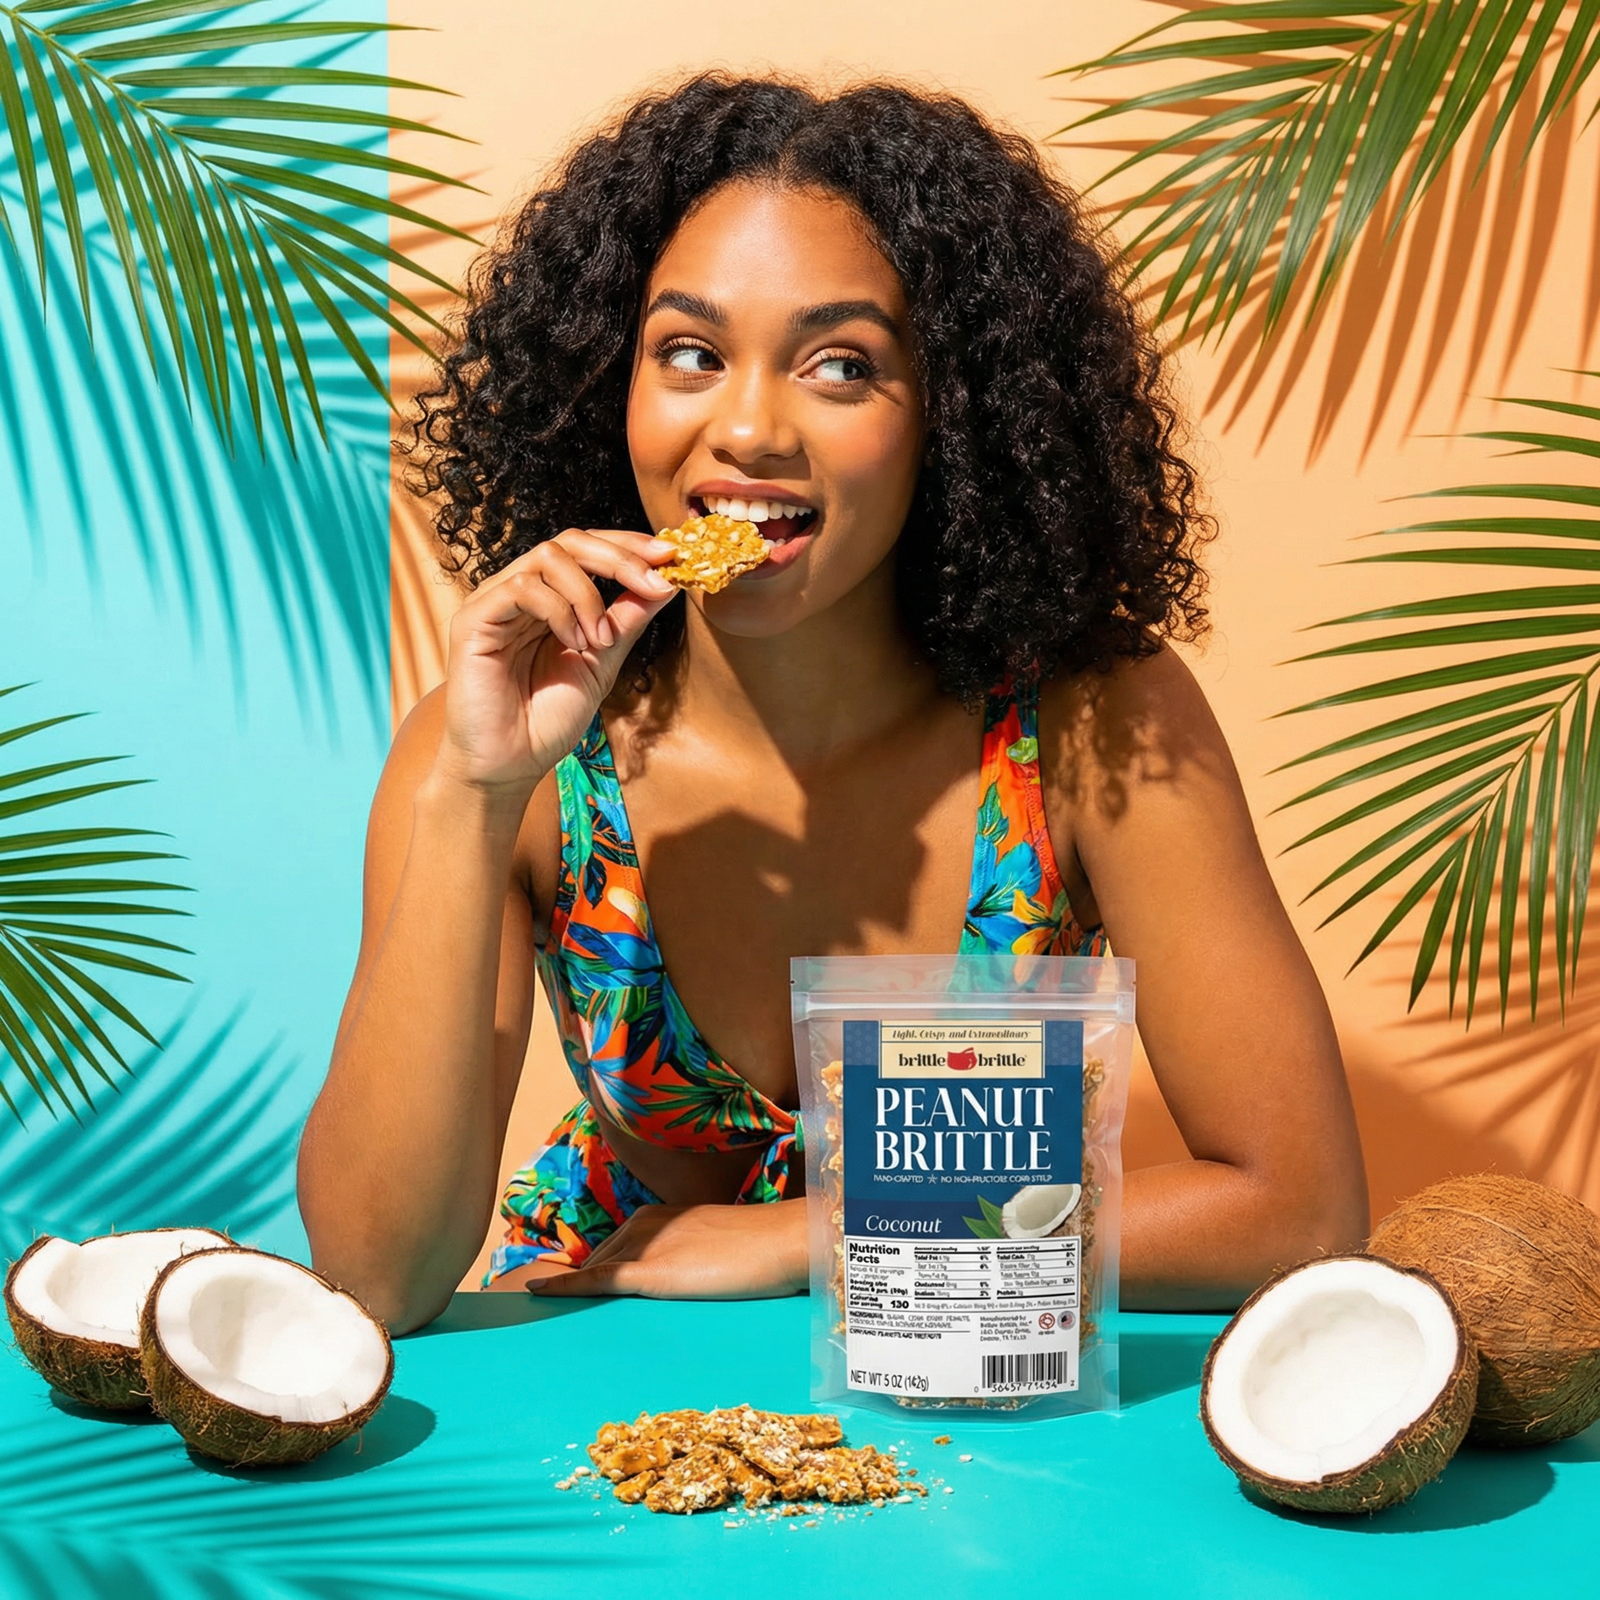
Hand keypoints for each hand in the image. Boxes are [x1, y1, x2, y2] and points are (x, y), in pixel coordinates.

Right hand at [432, 529, 678, 796]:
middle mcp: (519, 594)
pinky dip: (560, 610)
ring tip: (599, 641)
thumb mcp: (601, 664)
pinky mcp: (473, 621)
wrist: (508, 766)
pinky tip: (574, 644)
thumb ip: (626, 622)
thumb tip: (665, 583)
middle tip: (652, 581)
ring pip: (547, 557)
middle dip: (619, 557)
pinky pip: (522, 588)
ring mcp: (494, 603)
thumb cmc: (546, 721)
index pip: (586, 550)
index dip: (627, 547)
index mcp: (548, 600)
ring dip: (588, 595)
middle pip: (568, 541)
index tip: (670, 556)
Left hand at [526, 1200, 808, 1299]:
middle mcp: (645, 1224)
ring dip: (569, 1288)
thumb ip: (689, 1258)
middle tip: (548, 1307)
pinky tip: (537, 1292)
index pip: (615, 1249)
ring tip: (539, 1309)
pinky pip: (596, 1280)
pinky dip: (563, 1286)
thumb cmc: (760, 1249)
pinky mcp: (648, 1272)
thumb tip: (683, 1278)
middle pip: (600, 1260)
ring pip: (595, 1270)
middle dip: (578, 1282)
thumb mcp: (714, 1247)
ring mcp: (645, 1246)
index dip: (592, 1271)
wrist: (782, 1242)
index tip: (570, 1288)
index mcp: (660, 1216)